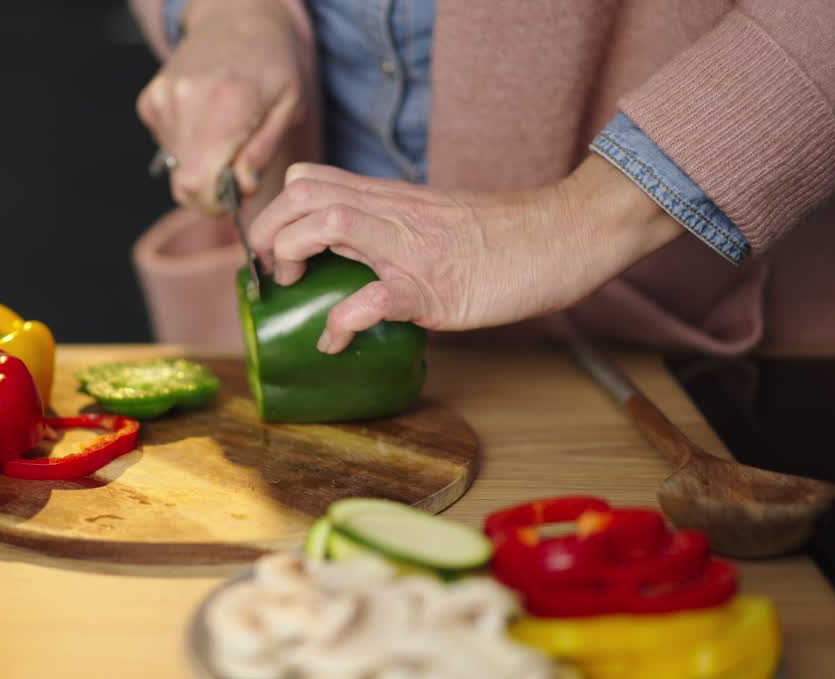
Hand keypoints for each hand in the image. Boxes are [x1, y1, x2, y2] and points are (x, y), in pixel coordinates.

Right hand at [136, 0, 309, 213]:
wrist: (237, 17)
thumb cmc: (272, 62)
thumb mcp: (290, 106)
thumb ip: (264, 150)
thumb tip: (240, 187)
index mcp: (227, 105)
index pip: (198, 183)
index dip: (214, 204)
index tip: (233, 199)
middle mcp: (187, 101)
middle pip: (183, 182)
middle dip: (209, 189)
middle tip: (235, 171)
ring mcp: (163, 100)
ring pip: (176, 165)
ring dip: (201, 163)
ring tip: (225, 133)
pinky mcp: (151, 100)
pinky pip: (167, 144)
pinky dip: (187, 144)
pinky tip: (206, 119)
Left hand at [248, 155, 685, 352]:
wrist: (566, 235)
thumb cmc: (505, 236)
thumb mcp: (433, 219)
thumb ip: (391, 228)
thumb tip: (353, 260)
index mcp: (389, 199)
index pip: (308, 179)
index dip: (275, 211)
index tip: (274, 249)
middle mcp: (391, 214)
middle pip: (301, 193)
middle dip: (268, 232)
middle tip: (276, 272)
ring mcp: (410, 248)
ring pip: (325, 223)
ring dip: (291, 255)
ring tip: (294, 291)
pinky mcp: (433, 288)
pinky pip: (371, 300)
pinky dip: (340, 323)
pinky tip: (335, 341)